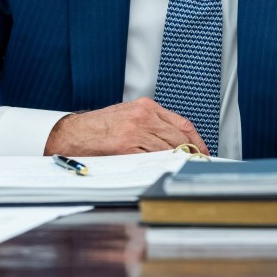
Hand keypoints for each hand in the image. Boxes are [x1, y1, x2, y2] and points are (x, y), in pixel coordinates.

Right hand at [43, 97, 208, 155]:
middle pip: (178, 137)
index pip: (181, 123)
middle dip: (191, 153)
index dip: (196, 139)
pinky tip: (166, 170)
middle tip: (198, 164)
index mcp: (146, 107)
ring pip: (166, 149)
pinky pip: (150, 158)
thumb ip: (151, 123)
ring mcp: (135, 131)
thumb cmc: (100, 126)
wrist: (73, 133)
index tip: (203, 150)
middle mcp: (143, 116)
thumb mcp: (129, 114)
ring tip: (184, 170)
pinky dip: (161, 165)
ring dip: (177, 161)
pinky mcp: (125, 147)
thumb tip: (175, 141)